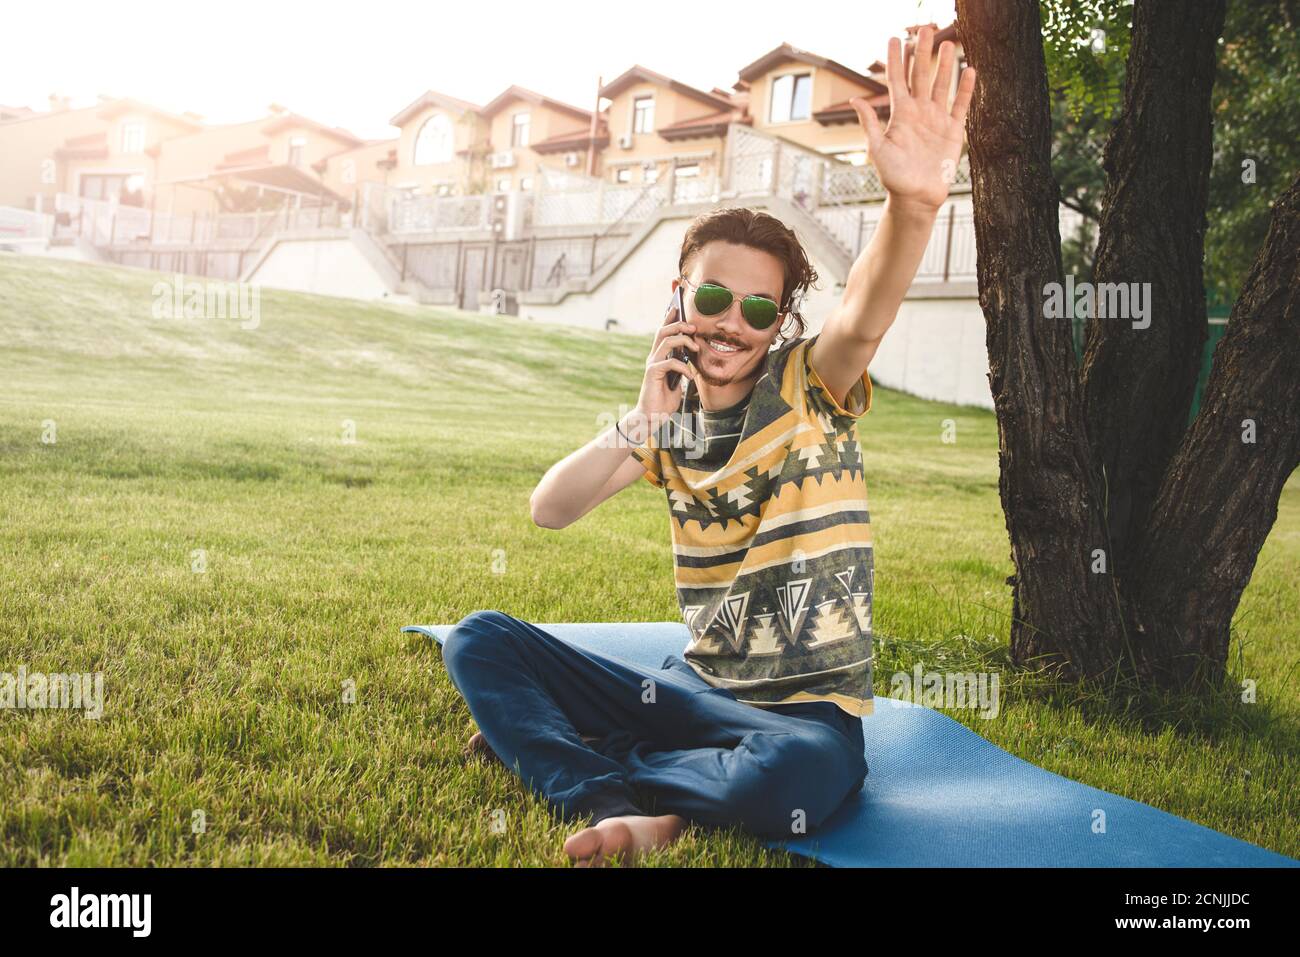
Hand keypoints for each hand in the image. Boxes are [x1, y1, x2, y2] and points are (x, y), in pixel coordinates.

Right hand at [633, 301, 698, 427]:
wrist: (651, 417)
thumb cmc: (665, 399)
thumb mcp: (678, 380)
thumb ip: (682, 366)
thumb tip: (692, 355)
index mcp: (659, 356)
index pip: (663, 331)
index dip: (669, 317)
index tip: (677, 305)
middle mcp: (653, 357)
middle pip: (663, 331)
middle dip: (679, 324)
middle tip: (693, 327)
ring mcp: (652, 364)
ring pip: (666, 342)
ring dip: (683, 341)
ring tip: (696, 348)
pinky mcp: (652, 374)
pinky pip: (669, 362)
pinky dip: (683, 367)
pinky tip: (690, 376)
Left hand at [849, 26, 975, 211]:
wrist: (915, 198)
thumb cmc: (893, 177)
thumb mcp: (877, 150)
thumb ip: (869, 124)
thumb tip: (855, 100)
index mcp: (899, 115)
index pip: (897, 80)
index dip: (895, 59)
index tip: (894, 38)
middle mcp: (918, 112)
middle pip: (920, 75)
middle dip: (922, 53)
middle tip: (925, 29)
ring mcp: (936, 119)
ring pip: (941, 85)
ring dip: (944, 65)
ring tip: (948, 43)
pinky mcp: (953, 130)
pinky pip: (960, 105)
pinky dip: (965, 89)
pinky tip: (969, 70)